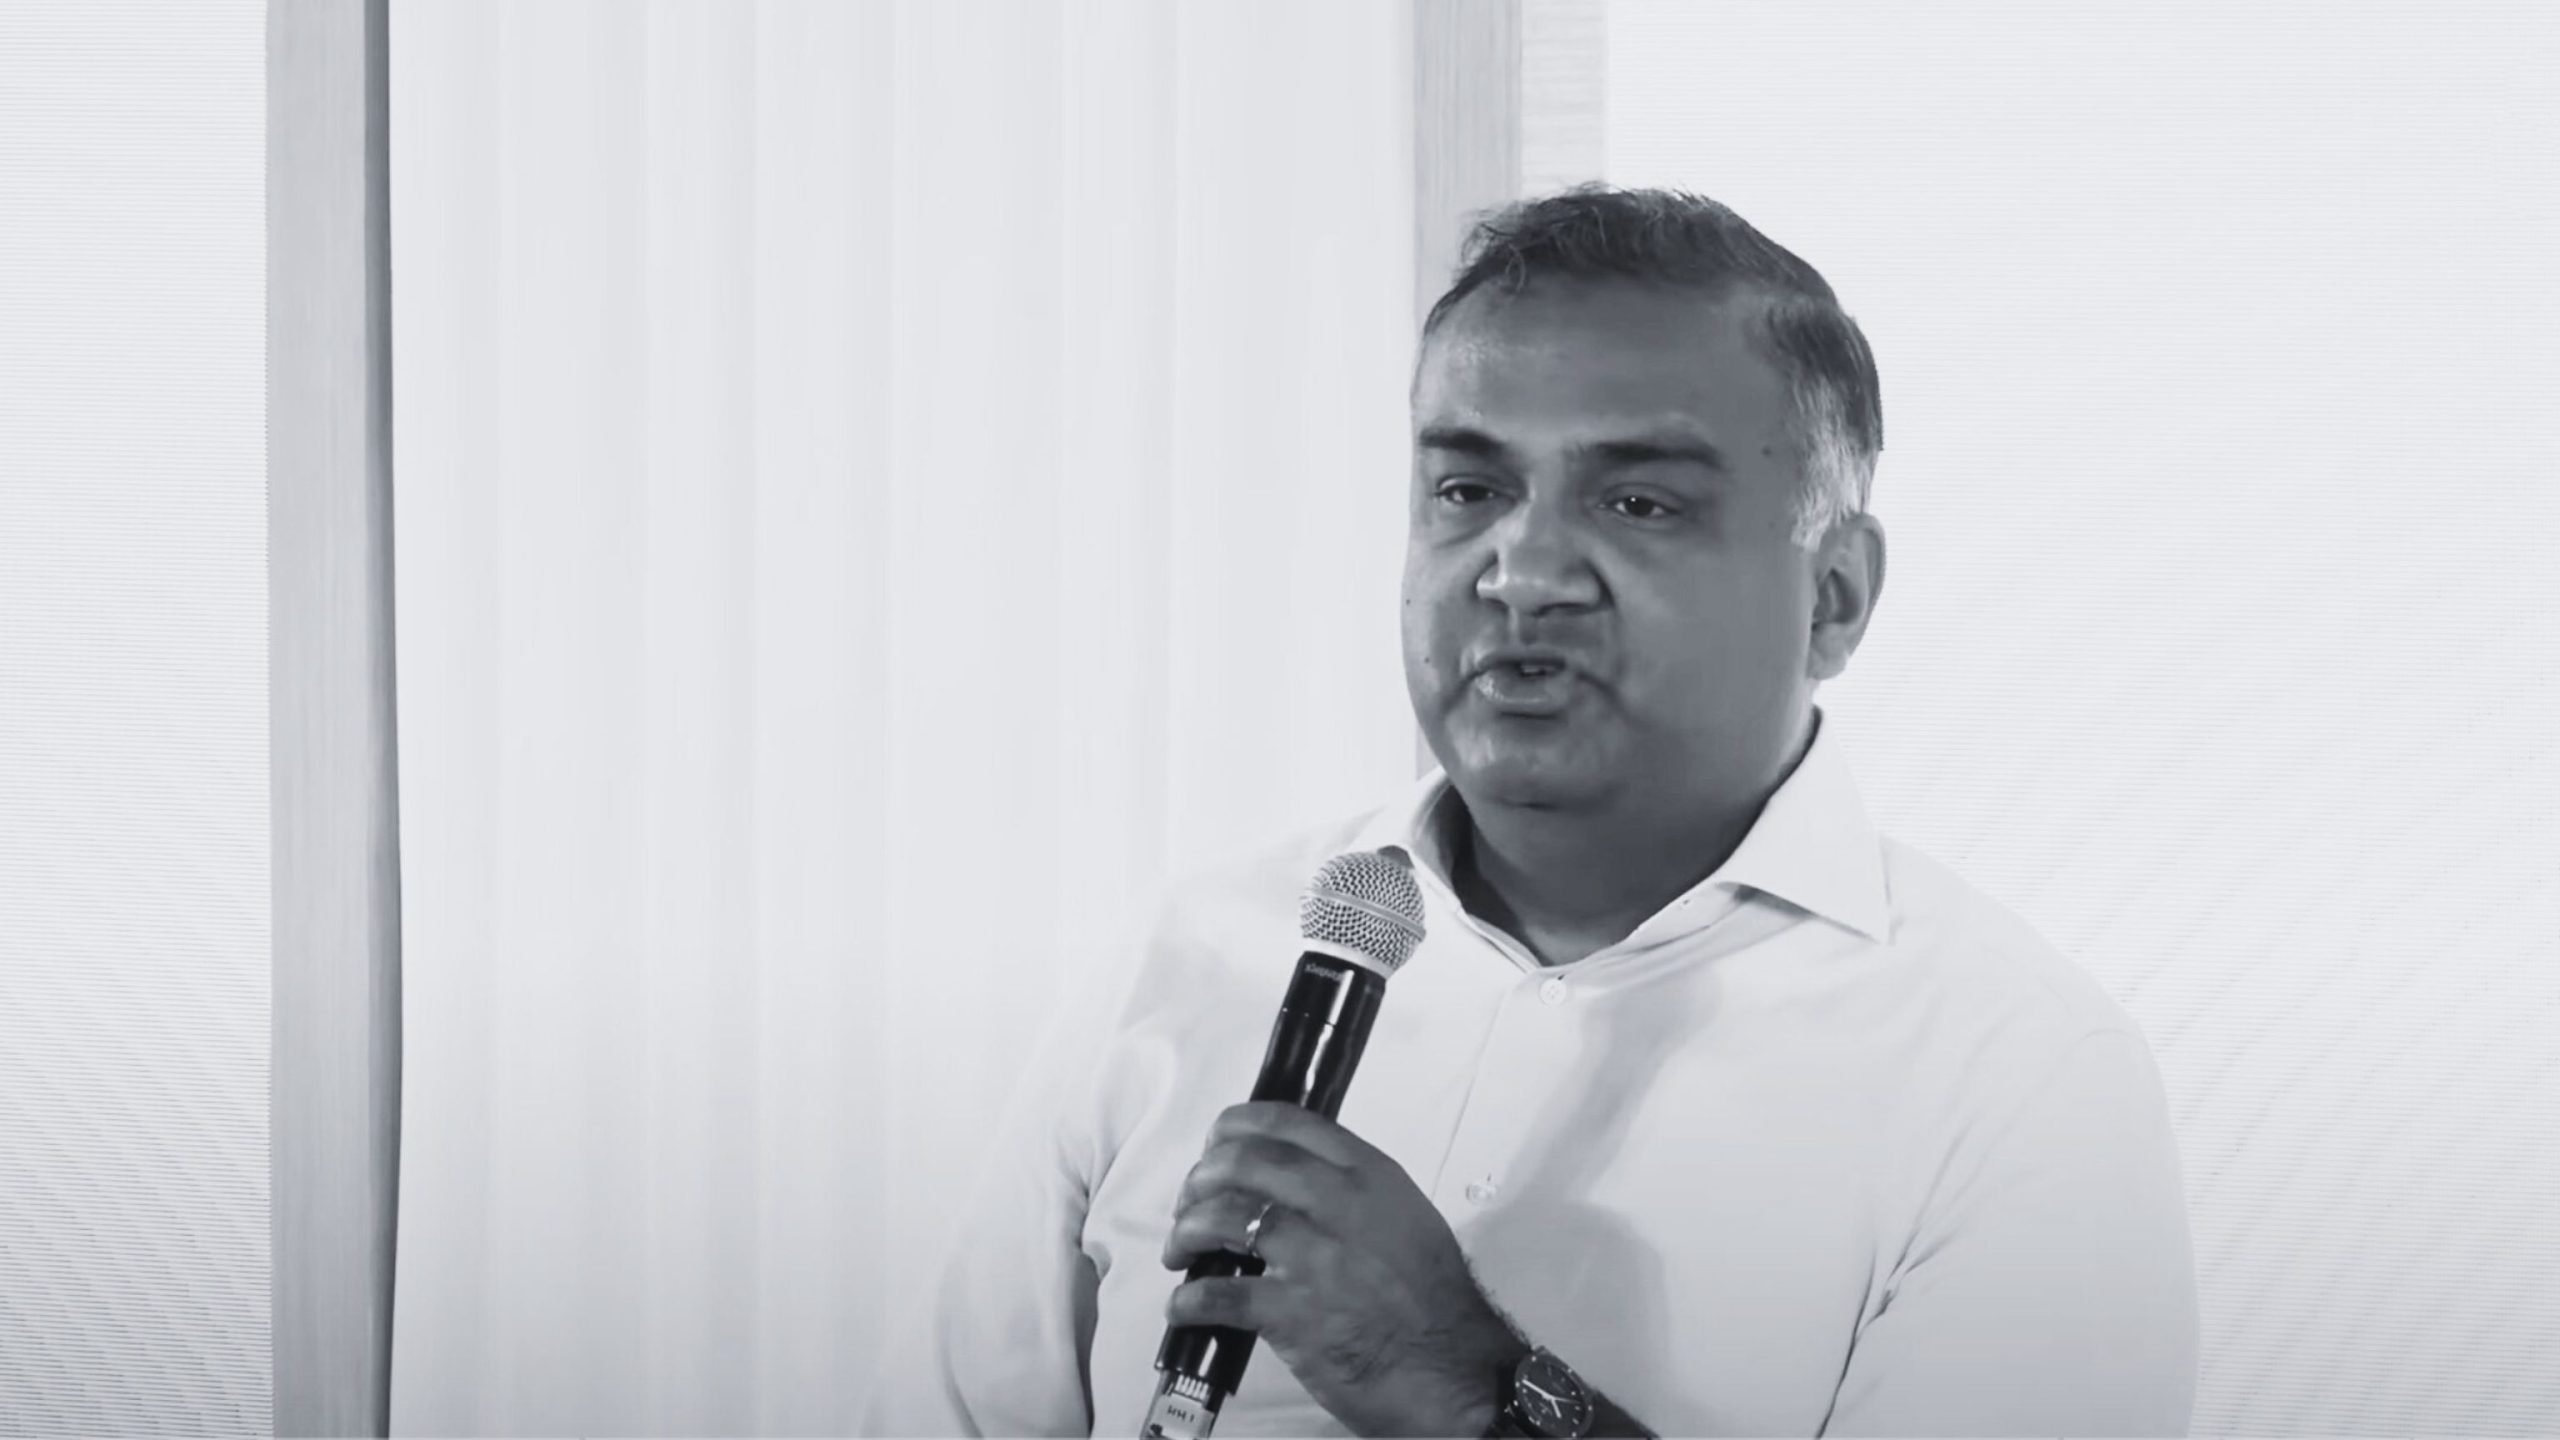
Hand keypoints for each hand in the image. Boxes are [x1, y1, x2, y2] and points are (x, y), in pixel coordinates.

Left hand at [1163, 1101, 1527, 1437]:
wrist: (1453, 1372)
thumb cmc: (1432, 1300)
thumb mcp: (1405, 1217)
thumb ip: (1352, 1191)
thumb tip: (1290, 1181)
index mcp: (1369, 1175)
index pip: (1286, 1123)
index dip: (1235, 1126)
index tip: (1215, 1144)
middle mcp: (1342, 1205)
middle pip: (1244, 1163)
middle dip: (1200, 1178)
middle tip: (1189, 1202)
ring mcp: (1317, 1258)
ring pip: (1223, 1218)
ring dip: (1186, 1231)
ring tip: (1180, 1251)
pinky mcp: (1295, 1313)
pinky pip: (1221, 1294)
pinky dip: (1191, 1298)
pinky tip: (1184, 1305)